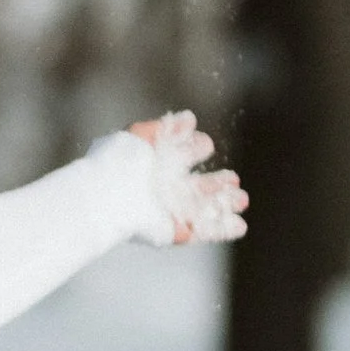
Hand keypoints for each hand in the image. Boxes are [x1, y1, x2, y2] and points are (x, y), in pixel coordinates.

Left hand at [128, 113, 246, 245]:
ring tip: (242, 199)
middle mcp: (159, 190)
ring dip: (222, 204)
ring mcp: (165, 212)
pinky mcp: (168, 231)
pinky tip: (240, 225)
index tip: (207, 144)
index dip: (193, 149)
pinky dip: (220, 230)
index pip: (177, 158)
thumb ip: (165, 128)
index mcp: (150, 167)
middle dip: (216, 183)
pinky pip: (199, 232)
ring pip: (200, 210)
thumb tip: (190, 118)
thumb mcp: (138, 137)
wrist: (107, 195)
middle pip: (193, 187)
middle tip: (233, 178)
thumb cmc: (118, 163)